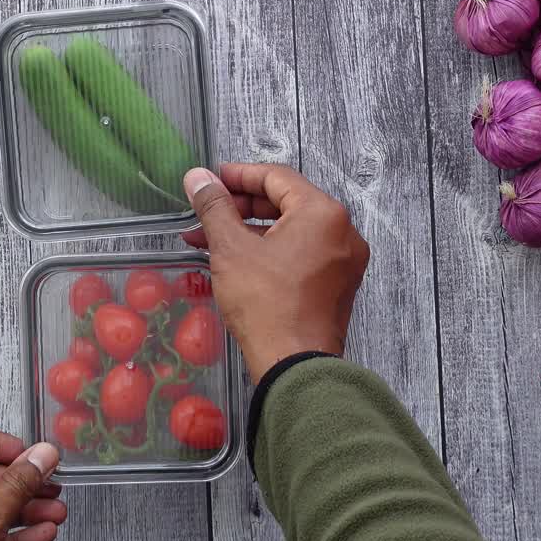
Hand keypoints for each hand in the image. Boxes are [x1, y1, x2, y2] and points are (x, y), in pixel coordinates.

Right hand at [182, 164, 369, 383]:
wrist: (293, 365)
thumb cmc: (265, 304)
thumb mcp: (231, 248)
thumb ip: (214, 207)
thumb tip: (197, 178)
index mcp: (323, 213)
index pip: (277, 178)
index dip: (239, 176)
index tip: (211, 180)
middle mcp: (343, 231)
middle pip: (287, 203)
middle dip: (241, 208)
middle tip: (207, 211)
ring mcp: (344, 260)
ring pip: (292, 231)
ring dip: (251, 232)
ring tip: (210, 240)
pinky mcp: (337, 285)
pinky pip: (302, 254)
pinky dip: (271, 252)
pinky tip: (237, 260)